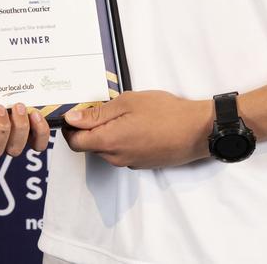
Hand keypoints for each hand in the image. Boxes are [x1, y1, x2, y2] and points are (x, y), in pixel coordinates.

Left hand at [63, 90, 212, 168]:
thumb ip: (97, 112)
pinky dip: (122, 138)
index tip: (77, 112)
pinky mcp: (141, 163)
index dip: (70, 127)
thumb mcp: (128, 102)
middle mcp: (115, 157)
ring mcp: (129, 163)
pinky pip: (122, 152)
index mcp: (108, 141)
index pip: (74, 142)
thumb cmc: (164, 112)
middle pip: (89, 145)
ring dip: (108, 132)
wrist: (196, 131)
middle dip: (91, 127)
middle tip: (105, 106)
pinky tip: (138, 124)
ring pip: (106, 148)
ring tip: (125, 113)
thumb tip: (72, 119)